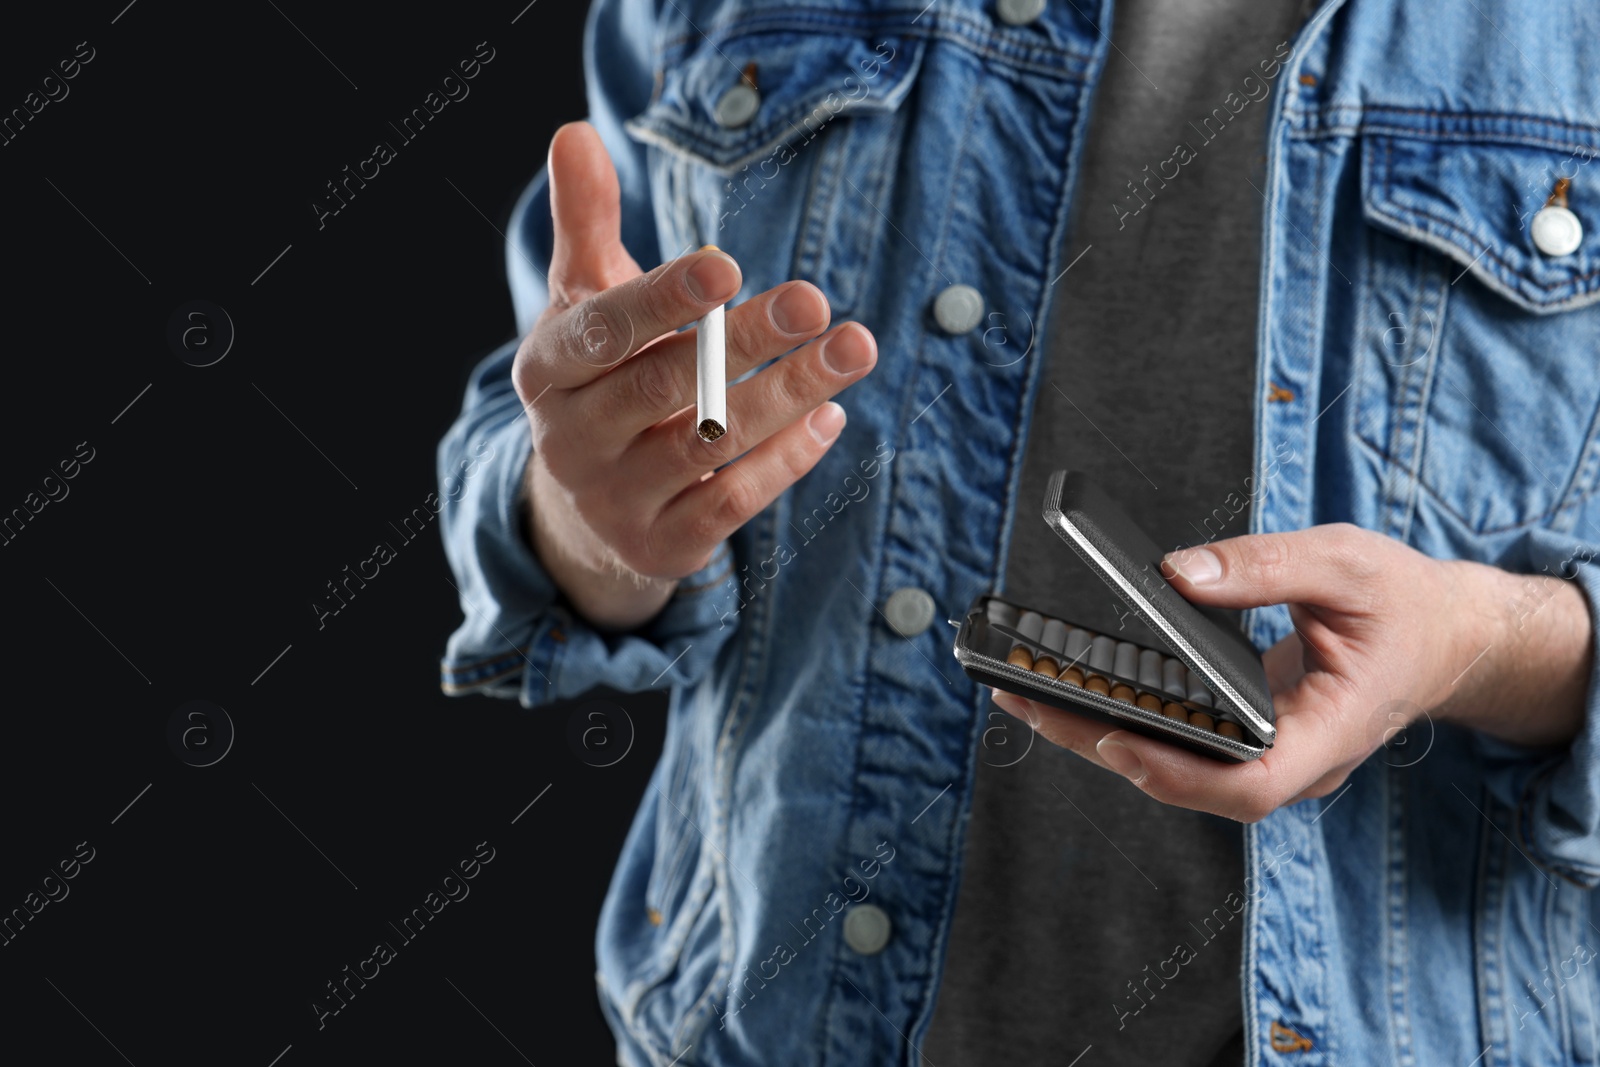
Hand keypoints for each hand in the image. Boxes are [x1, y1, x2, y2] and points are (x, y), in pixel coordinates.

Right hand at [515, 122, 877, 629]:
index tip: (726, 265)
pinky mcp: (663, 546)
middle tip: (816, 300)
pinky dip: (785, 460)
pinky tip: (831, 415)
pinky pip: (732, 502)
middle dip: (744, 341)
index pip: (603, 330)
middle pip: (664, 384)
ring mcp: (615, 498)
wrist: (588, 511)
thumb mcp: (586, 306)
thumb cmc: (601, 381)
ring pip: (707, 444)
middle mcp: (570, 439)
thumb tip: (575, 132)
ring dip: (787, 395)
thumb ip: (587, 224)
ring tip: (855, 347)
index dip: (663, 298)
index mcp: (548, 370)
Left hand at [991, 523, 1592, 821]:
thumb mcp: (1346, 563)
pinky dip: (1130, 721)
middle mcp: (1298, 761)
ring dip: (1102, 737)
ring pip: (1181, 770)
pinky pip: (1186, 745)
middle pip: (1194, 783)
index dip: (1179, 773)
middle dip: (1106, 746)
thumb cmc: (1405, 602)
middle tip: (1027, 702)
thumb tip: (1174, 574)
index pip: (1252, 784)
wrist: (1445, 636)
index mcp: (1333, 731)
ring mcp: (1275, 758)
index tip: (1118, 739)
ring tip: (1027, 696)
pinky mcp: (1253, 740)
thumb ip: (1264, 566)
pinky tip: (1078, 693)